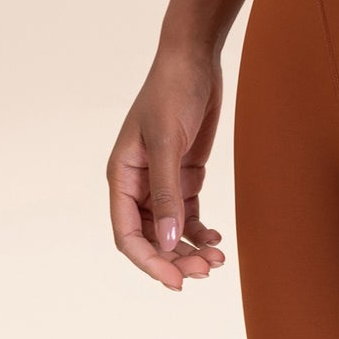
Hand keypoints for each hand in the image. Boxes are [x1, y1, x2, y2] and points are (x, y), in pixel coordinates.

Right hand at [107, 46, 226, 291]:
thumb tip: (167, 241)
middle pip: (151, 237)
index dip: (149, 261)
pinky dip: (201, 229)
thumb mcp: (167, 142)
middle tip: (206, 270)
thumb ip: (166, 193)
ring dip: (191, 248)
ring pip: (171, 228)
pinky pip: (189, 212)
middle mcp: (138, 183)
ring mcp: (162, 179)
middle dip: (176, 258)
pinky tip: (216, 238)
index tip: (175, 280)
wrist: (195, 58)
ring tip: (216, 260)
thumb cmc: (171, 92)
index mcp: (122, 177)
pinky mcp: (184, 172)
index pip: (127, 235)